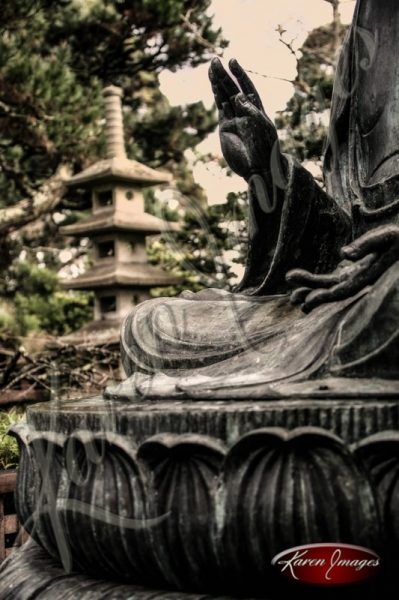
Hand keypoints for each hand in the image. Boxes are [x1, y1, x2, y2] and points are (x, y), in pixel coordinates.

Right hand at [209, 57, 280, 180]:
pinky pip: (220, 109)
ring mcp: (234, 120)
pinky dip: (217, 97)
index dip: (239, 74)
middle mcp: (245, 112)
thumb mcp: (260, 126)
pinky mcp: (225, 128)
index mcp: (256, 109)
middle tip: (215, 61)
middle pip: (233, 89)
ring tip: (211, 68)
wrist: (257, 168)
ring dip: (218, 83)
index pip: (247, 87)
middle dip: (224, 75)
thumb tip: (239, 95)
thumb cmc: (264, 148)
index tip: (232, 61)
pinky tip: (213, 87)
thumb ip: (249, 110)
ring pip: (224, 97)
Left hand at [286, 225, 398, 312]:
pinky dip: (315, 282)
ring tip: (291, 296)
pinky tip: (300, 282)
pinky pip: (330, 280)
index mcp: (367, 276)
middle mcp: (359, 280)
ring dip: (310, 290)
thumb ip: (366, 245)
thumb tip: (343, 254)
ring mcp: (353, 277)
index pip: (344, 291)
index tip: (309, 300)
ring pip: (328, 287)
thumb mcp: (386, 237)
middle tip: (292, 298)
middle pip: (332, 292)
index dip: (326, 297)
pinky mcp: (350, 272)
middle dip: (313, 296)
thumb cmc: (397, 238)